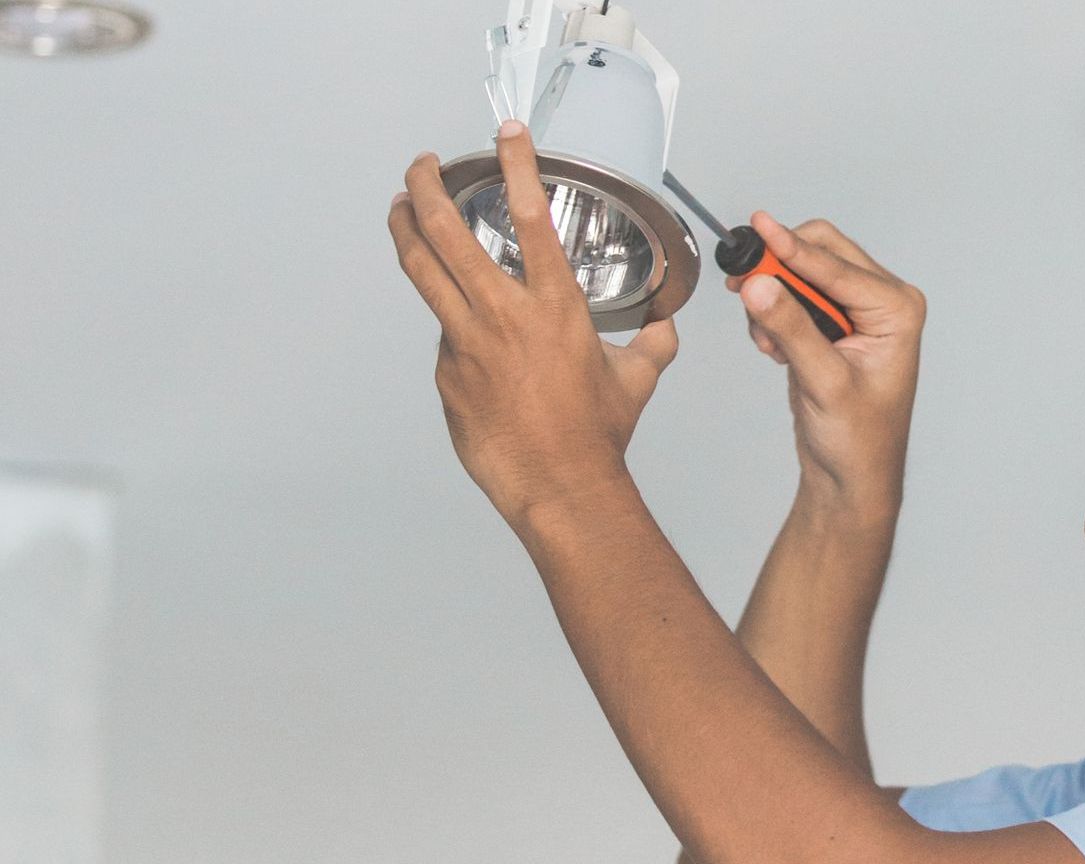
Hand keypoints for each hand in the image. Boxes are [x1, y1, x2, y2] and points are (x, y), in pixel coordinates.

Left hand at [386, 120, 678, 528]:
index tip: (507, 134)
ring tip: (399, 208)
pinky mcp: (447, 373)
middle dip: (425, 188)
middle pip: (445, 231)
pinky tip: (470, 345)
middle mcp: (503, 314)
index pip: (529, 216)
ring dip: (406, 230)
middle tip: (421, 167)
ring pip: (422, 270)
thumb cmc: (597, 435)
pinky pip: (446, 337)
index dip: (516, 165)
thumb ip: (651, 346)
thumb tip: (663, 330)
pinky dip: (455, 329)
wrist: (559, 485)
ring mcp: (466, 342)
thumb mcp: (636, 380)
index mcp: (555, 305)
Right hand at [727, 212, 924, 513]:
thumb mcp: (823, 383)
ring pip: (801, 272)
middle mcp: (882, 302)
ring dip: (775, 298)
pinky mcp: (831, 322)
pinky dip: (774, 315)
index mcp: (897, 310)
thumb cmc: (857, 439)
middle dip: (779, 269)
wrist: (850, 475)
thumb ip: (791, 329)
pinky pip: (792, 295)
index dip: (792, 248)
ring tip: (771, 344)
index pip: (836, 266)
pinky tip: (777, 350)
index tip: (759, 226)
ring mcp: (856, 310)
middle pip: (821, 252)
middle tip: (742, 287)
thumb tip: (759, 284)